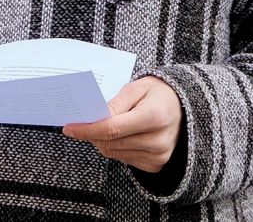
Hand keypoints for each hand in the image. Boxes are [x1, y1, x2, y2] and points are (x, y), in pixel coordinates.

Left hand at [63, 76, 182, 172]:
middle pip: (110, 142)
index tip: (68, 128)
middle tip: (82, 123)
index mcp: (155, 116)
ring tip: (103, 126)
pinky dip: (115, 147)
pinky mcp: (155, 165)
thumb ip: (115, 103)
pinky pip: (123, 159)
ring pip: (113, 153)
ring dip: (101, 141)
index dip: (87, 129)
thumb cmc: (158, 94)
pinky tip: (120, 135)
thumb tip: (92, 117)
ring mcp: (158, 156)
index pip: (112, 128)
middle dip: (91, 133)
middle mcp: (158, 140)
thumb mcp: (137, 88)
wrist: (184, 108)